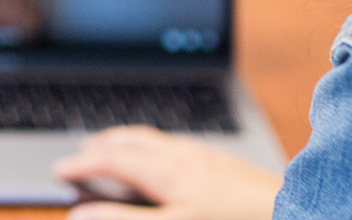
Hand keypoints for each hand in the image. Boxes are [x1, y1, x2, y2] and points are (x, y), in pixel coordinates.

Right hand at [52, 125, 280, 219]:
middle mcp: (181, 154)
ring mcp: (203, 155)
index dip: (83, 164)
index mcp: (164, 170)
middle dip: (102, 144)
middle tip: (82, 152)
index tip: (62, 170)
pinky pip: (176, 143)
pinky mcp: (221, 161)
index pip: (111, 161)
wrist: (290, 210)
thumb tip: (81, 215)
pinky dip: (154, 145)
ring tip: (116, 147)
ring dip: (127, 140)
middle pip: (131, 141)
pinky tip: (165, 156)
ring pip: (155, 139)